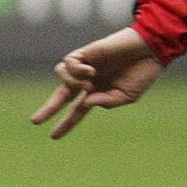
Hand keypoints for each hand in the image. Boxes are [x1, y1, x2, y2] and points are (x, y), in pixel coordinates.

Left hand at [30, 27, 163, 138]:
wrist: (151, 50)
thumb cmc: (143, 73)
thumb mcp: (128, 96)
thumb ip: (107, 102)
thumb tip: (85, 102)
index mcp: (98, 92)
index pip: (77, 110)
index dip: (66, 123)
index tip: (53, 137)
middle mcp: (89, 80)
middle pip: (62, 95)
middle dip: (49, 109)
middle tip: (35, 122)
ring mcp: (86, 66)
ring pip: (61, 75)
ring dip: (71, 84)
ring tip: (88, 83)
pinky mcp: (87, 52)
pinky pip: (69, 62)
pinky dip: (76, 69)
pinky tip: (91, 70)